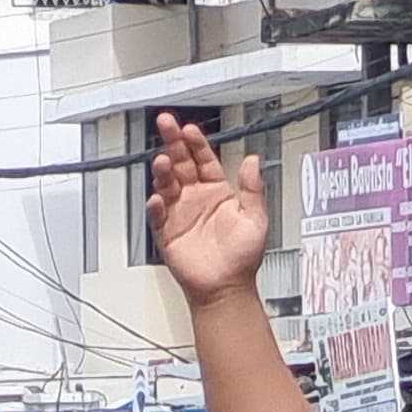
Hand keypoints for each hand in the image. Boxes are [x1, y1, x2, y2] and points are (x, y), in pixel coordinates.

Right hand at [147, 111, 269, 300]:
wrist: (227, 288)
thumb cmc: (242, 258)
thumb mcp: (256, 219)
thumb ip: (253, 189)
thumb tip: (253, 161)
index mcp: (216, 191)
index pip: (204, 160)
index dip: (196, 143)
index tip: (190, 129)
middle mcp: (195, 197)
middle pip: (180, 163)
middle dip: (173, 142)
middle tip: (166, 123)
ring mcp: (179, 212)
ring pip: (166, 184)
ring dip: (163, 171)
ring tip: (163, 162)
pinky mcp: (166, 231)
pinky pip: (157, 215)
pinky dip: (156, 206)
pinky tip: (157, 199)